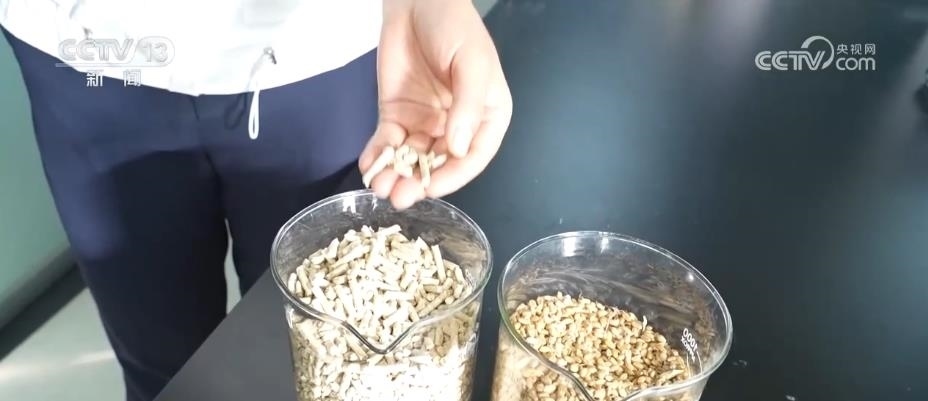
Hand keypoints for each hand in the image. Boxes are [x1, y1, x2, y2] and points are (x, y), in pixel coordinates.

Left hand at [359, 0, 512, 208]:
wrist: (417, 0)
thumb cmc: (455, 28)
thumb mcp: (472, 64)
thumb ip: (468, 107)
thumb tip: (457, 149)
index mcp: (487, 117)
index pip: (473, 157)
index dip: (453, 177)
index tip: (431, 186)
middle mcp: (457, 127)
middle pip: (439, 164)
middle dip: (419, 182)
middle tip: (399, 196)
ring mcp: (425, 123)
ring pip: (411, 159)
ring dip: (396, 175)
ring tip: (381, 186)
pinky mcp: (397, 115)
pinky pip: (387, 142)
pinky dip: (377, 156)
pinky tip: (368, 166)